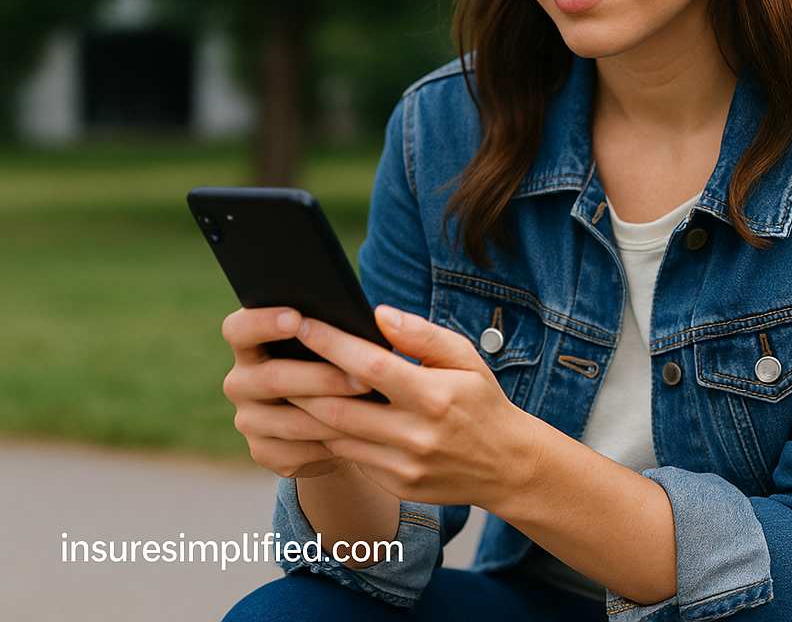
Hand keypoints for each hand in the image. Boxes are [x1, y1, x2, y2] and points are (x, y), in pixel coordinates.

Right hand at [221, 306, 375, 478]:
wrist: (331, 417)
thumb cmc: (334, 362)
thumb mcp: (330, 341)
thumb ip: (331, 328)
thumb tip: (370, 317)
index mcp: (248, 343)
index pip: (238, 329)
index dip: (263, 322)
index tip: (296, 318)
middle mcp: (240, 381)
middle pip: (271, 378)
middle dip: (322, 378)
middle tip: (363, 378)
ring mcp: (248, 420)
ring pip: (292, 420)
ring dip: (335, 414)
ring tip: (372, 406)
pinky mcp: (262, 452)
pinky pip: (298, 451)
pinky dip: (331, 443)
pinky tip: (359, 434)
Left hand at [291, 305, 539, 508]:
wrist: (507, 466)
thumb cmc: (482, 401)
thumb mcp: (465, 358)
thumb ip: (422, 334)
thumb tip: (378, 313)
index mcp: (434, 395)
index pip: (370, 366)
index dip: (332, 343)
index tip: (303, 323)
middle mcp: (416, 434)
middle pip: (340, 406)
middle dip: (303, 381)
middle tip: (276, 355)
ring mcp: (404, 466)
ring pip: (338, 436)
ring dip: (306, 411)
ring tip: (284, 384)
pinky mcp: (396, 485)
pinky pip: (351, 457)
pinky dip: (329, 435)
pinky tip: (313, 416)